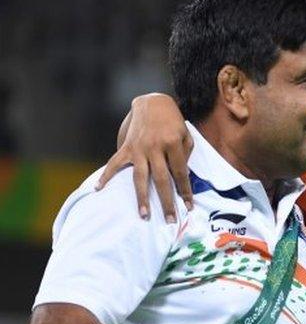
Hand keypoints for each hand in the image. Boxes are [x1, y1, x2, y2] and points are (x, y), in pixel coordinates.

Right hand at [96, 93, 192, 222]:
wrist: (153, 102)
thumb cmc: (173, 121)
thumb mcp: (185, 135)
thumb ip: (184, 156)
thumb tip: (180, 178)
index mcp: (173, 143)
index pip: (180, 173)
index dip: (185, 191)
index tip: (189, 207)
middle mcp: (155, 147)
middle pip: (161, 180)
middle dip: (166, 202)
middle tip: (170, 221)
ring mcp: (138, 148)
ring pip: (140, 177)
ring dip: (142, 198)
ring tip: (144, 215)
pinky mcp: (126, 147)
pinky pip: (114, 163)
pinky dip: (105, 175)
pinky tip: (98, 189)